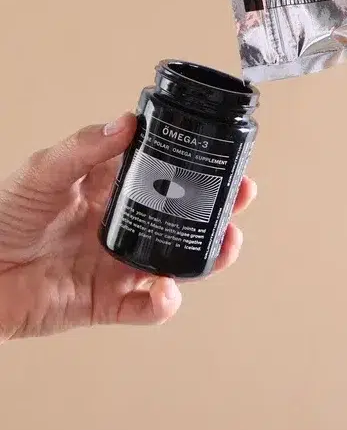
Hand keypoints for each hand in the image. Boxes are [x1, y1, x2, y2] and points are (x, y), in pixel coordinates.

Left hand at [0, 113, 255, 340]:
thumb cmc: (3, 215)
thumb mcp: (43, 171)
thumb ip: (84, 148)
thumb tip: (127, 122)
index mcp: (110, 189)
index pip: (165, 174)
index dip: (198, 166)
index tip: (222, 156)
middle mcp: (122, 225)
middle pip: (183, 218)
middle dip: (218, 209)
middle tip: (240, 197)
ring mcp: (118, 264)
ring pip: (176, 261)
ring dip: (206, 256)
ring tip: (224, 245)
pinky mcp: (107, 301)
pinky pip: (145, 307)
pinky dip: (162, 303)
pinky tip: (164, 291)